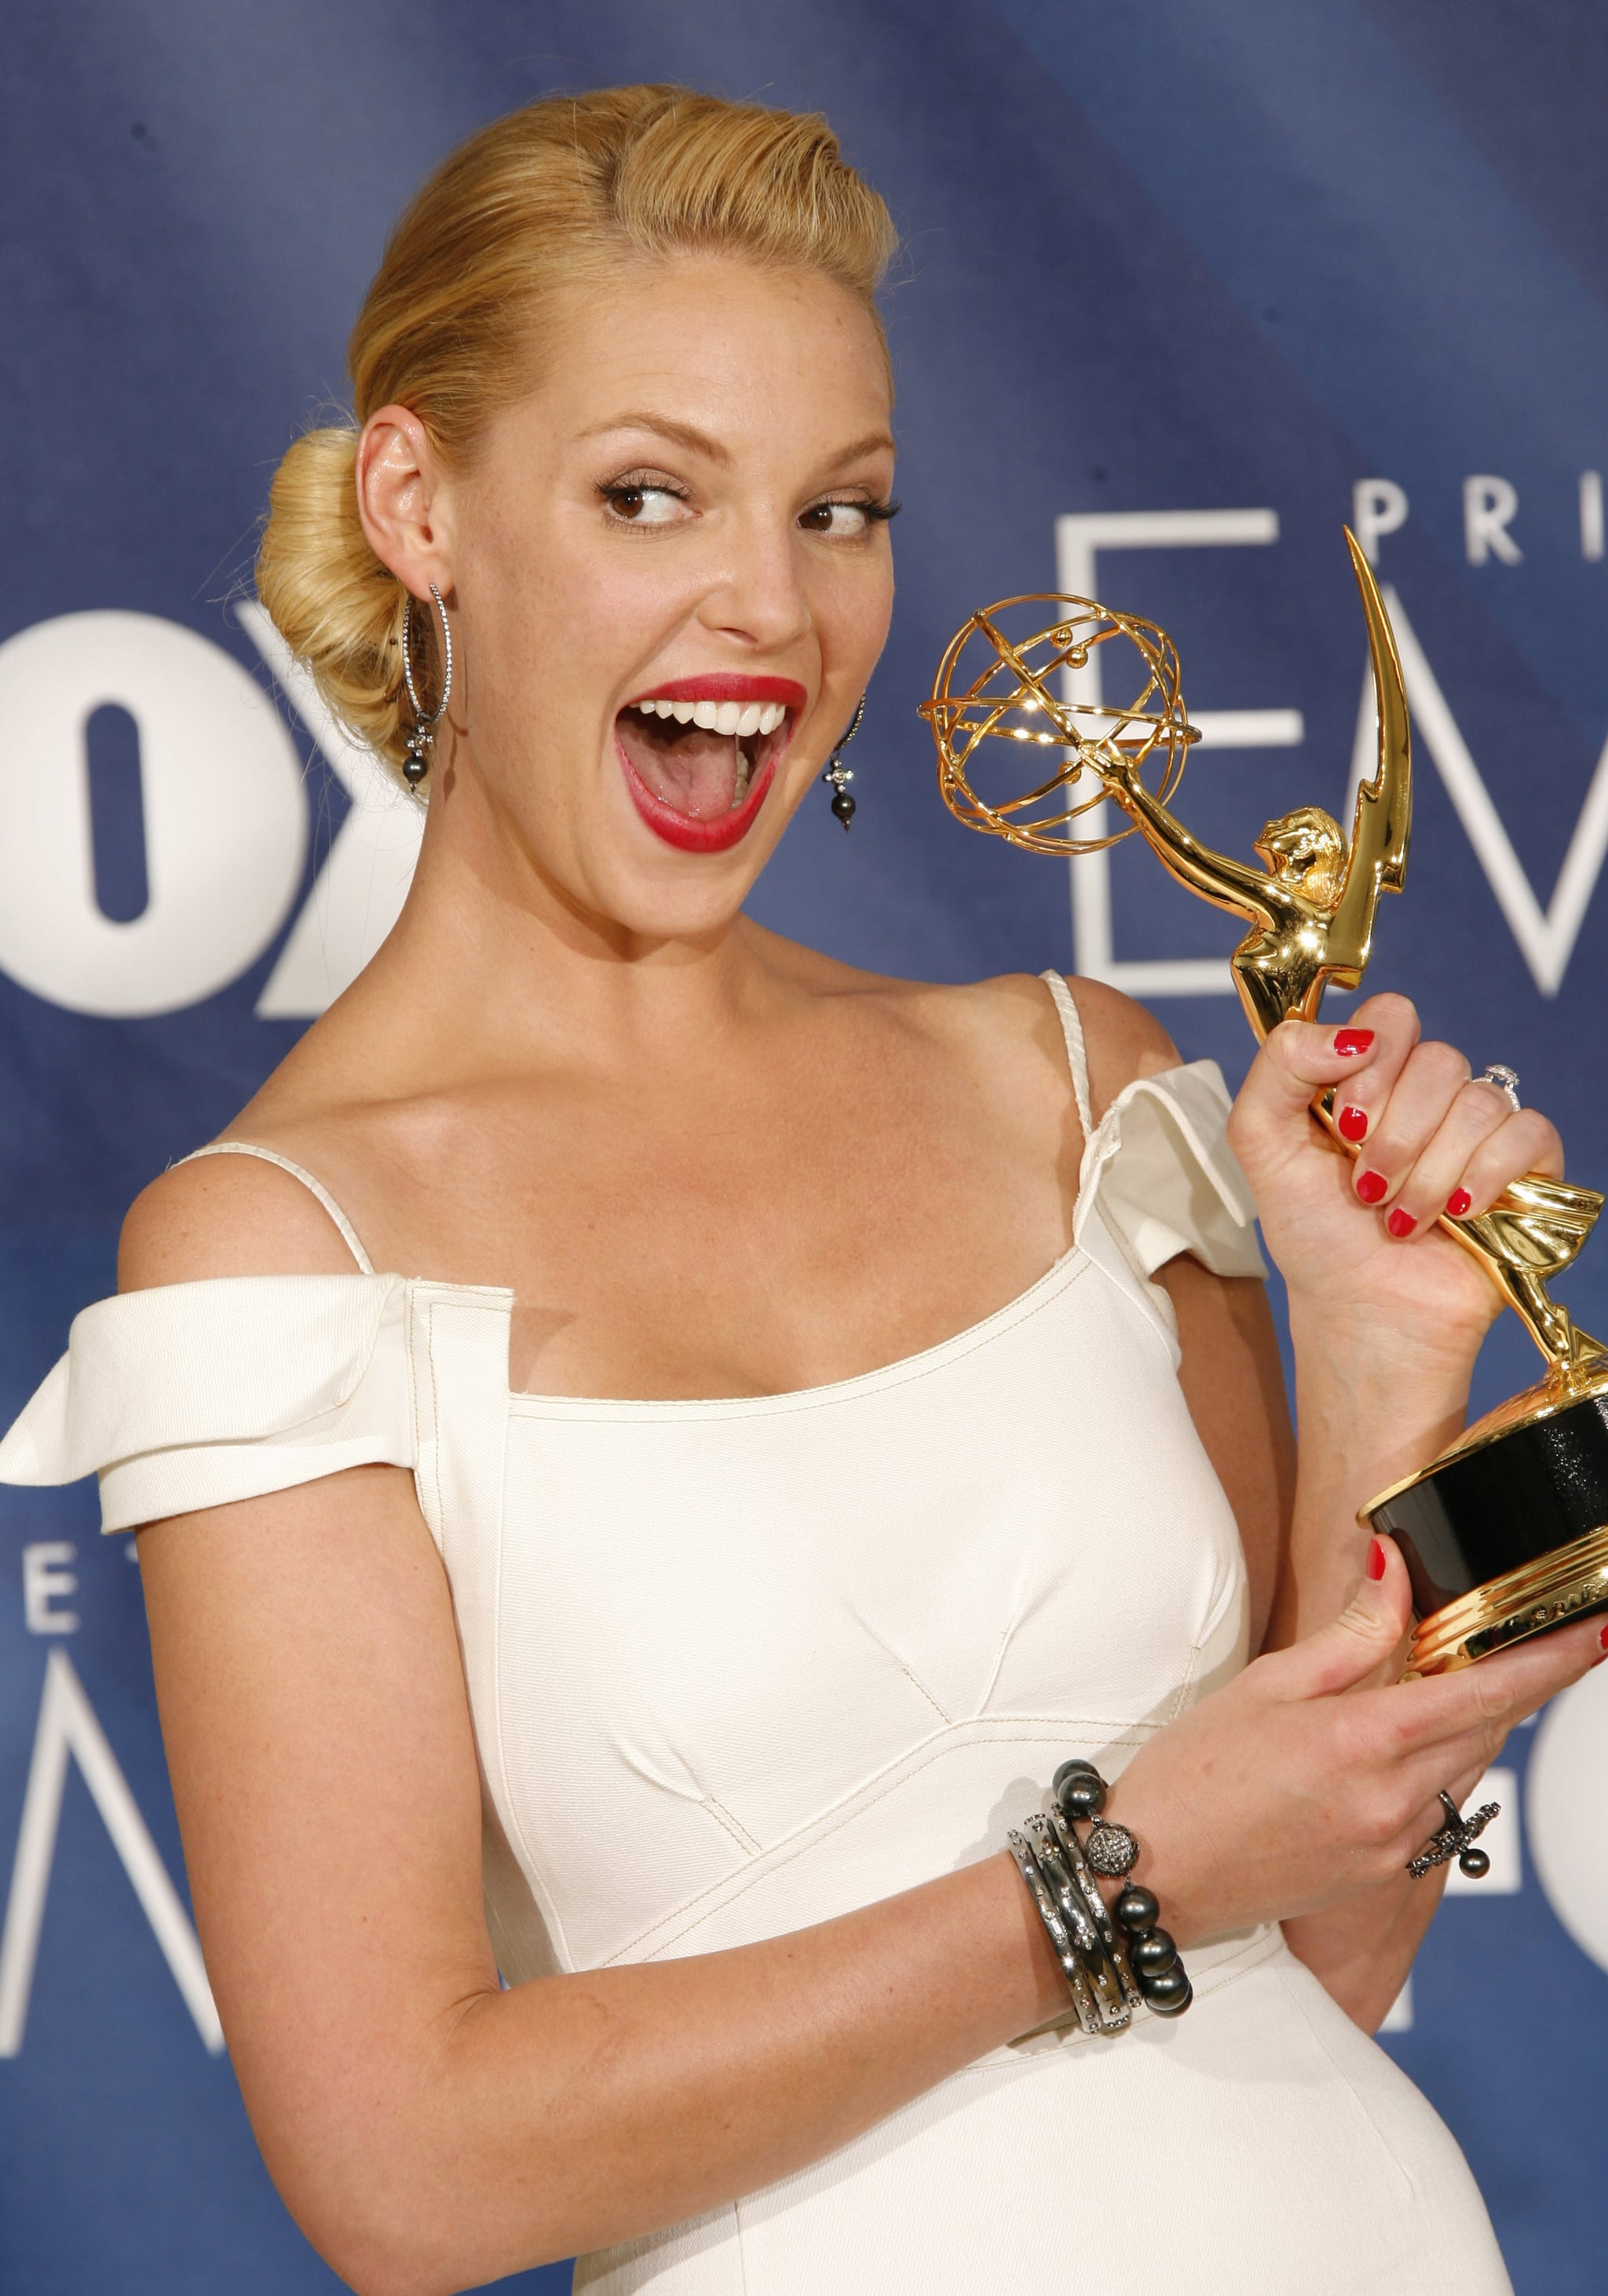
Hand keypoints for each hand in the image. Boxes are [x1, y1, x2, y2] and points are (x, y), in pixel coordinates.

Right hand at [1107, 1536, 1605, 1942]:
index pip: (1487, 1691)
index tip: (1598, 1631)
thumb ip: (1348, 1634)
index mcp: (1363, 1742)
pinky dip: (1440, 1764)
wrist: (1151, 1879)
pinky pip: (1440, 1806)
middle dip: (1516, 1682)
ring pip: (1468, 1768)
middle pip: (1489, 1729)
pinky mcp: (1383, 1873)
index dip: (1552, 1661)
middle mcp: (1394, 1801)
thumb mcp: (1264, 1686)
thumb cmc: (1191, 1775)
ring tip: (1452, 1679)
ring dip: (1476, 1722)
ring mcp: (1394, 1844)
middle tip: (1526, 1634)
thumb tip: (1397, 1572)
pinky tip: (1405, 1742)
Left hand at [1225, 991, 1562, 1370]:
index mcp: (1371, 1076)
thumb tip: (1351, 1033)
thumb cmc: (1314, 1234)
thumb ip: (1281, 1066)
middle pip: (1438, 1059)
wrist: (1360, 1313)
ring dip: (1428, 1172)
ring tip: (1400, 1218)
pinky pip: (1529, 1132)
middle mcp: (1428, 1095)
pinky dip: (1486, 1176)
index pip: (1392, 1016)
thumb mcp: (1261, 1144)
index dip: (1371, 1065)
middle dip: (1394, 1135)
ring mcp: (1479, 1130)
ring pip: (1478, 1103)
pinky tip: (1458, 1213)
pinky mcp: (1525, 1169)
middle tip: (1366, 1187)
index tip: (1343, 1125)